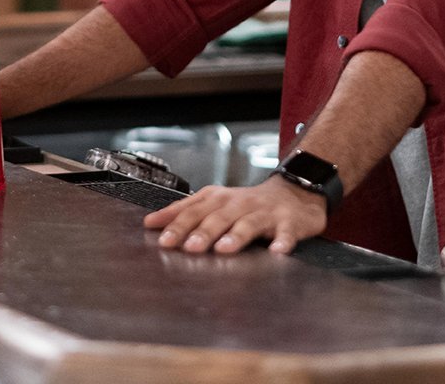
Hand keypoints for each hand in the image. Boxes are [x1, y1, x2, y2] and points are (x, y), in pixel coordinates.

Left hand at [143, 177, 327, 253]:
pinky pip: (286, 233)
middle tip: (188, 247)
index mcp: (218, 199)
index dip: (177, 224)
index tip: (162, 239)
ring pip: (248, 223)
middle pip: (218, 217)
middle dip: (203, 232)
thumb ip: (184, 212)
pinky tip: (277, 251)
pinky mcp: (289, 223)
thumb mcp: (214, 202)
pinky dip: (282, 241)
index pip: (193, 210)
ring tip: (224, 249)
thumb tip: (151, 223)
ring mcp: (264, 212)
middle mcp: (239, 203)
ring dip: (236, 235)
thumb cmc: (247, 203)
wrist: (293, 193)